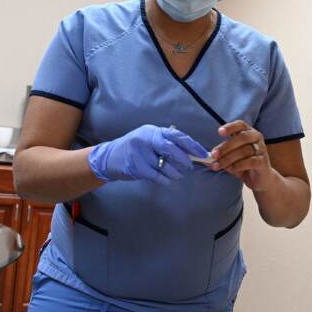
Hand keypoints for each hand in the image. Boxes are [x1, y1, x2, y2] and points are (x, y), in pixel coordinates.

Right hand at [88, 125, 207, 184]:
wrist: (110, 157)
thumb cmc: (134, 149)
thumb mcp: (149, 139)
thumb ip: (166, 143)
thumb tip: (190, 152)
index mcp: (153, 131)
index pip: (177, 135)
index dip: (192, 145)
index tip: (202, 153)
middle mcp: (146, 139)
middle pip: (172, 149)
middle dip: (184, 159)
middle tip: (189, 167)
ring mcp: (140, 153)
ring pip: (165, 165)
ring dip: (175, 172)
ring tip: (178, 175)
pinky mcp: (136, 167)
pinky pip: (156, 175)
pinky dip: (164, 179)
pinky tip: (166, 180)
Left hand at [210, 121, 274, 189]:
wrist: (260, 179)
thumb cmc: (243, 164)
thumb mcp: (230, 158)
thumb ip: (219, 155)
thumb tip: (203, 158)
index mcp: (248, 132)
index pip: (240, 124)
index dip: (230, 127)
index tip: (219, 132)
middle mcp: (256, 138)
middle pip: (242, 138)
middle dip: (225, 146)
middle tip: (214, 155)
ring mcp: (261, 150)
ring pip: (244, 151)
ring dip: (228, 158)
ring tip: (217, 166)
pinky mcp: (263, 162)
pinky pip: (251, 161)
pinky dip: (239, 165)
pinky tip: (231, 169)